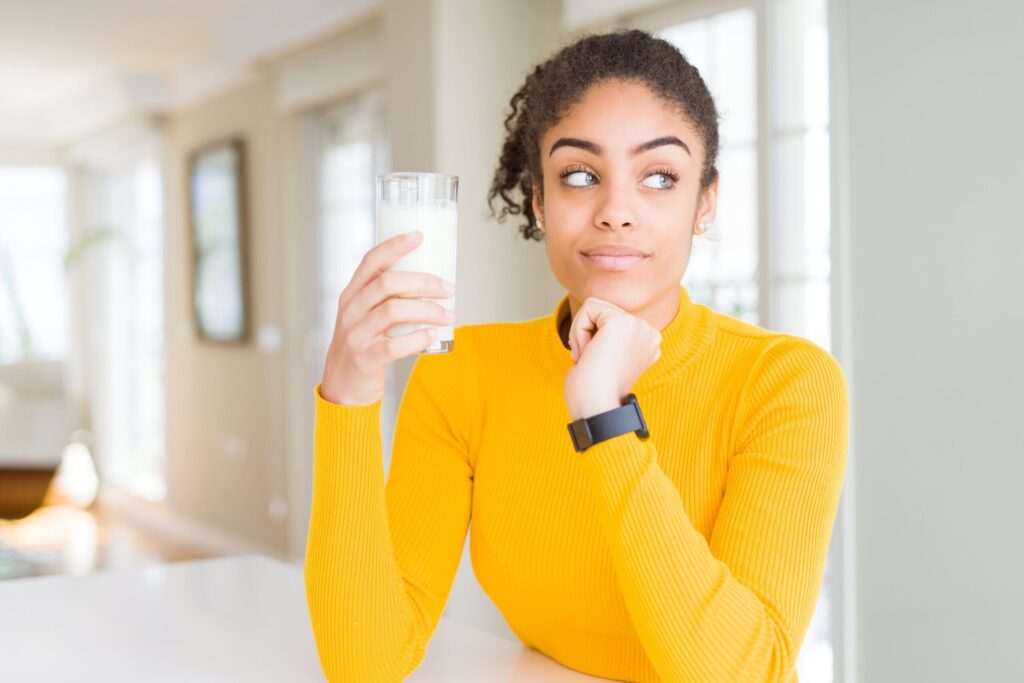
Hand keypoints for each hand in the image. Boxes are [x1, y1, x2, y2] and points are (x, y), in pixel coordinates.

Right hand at [321, 230, 455, 405]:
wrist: (343, 386)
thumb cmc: (363, 344)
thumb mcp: (365, 315)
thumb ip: (386, 298)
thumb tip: (431, 281)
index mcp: (352, 294)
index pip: (371, 261)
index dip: (394, 246)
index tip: (419, 236)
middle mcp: (351, 310)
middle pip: (387, 283)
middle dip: (424, 282)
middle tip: (448, 288)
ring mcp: (356, 335)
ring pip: (393, 311)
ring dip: (428, 310)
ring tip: (448, 315)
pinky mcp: (365, 359)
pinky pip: (394, 346)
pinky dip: (418, 338)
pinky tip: (432, 335)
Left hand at [564, 297, 661, 419]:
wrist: (596, 409)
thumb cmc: (594, 393)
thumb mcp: (609, 361)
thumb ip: (611, 340)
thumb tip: (596, 329)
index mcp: (648, 344)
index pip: (611, 321)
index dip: (595, 340)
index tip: (595, 365)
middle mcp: (649, 333)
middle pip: (604, 310)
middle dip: (587, 334)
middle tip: (588, 362)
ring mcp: (638, 326)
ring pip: (595, 307)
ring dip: (581, 333)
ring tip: (587, 358)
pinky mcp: (621, 322)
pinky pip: (589, 307)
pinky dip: (578, 330)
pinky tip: (586, 353)